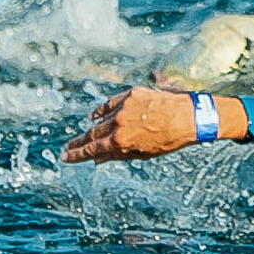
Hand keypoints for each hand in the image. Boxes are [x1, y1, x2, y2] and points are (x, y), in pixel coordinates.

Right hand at [62, 85, 222, 162]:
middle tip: (65, 149)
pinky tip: (94, 115)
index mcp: (120, 141)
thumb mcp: (143, 154)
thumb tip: (97, 159)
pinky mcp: (131, 94)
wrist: (188, 116)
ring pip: (100, 119)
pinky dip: (101, 110)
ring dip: (90, 128)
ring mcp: (124, 107)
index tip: (65, 157)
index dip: (77, 155)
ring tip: (81, 135)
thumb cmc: (169, 140)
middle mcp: (119, 123)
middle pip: (92, 134)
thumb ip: (117, 155)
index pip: (92, 149)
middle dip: (78, 143)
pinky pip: (110, 103)